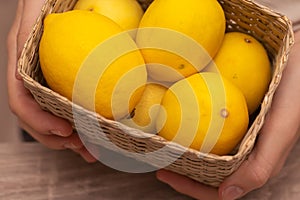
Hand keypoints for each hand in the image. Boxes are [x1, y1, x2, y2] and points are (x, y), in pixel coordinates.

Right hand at [7, 0, 95, 162]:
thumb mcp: (36, 7)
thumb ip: (29, 31)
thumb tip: (27, 72)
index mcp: (23, 59)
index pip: (21, 99)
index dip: (38, 121)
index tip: (65, 130)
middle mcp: (34, 72)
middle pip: (37, 115)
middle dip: (57, 138)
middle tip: (84, 150)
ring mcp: (51, 76)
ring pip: (54, 114)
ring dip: (72, 138)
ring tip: (92, 150)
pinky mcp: (67, 76)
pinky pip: (71, 103)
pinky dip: (83, 121)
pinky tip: (97, 130)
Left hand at [156, 30, 299, 199]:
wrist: (299, 60)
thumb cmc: (295, 94)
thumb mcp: (281, 131)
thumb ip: (260, 166)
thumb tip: (225, 197)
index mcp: (253, 162)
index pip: (217, 188)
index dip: (189, 187)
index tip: (162, 173)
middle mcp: (242, 150)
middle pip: (205, 169)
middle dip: (179, 168)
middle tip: (154, 156)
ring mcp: (236, 132)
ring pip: (205, 147)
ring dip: (182, 147)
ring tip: (159, 139)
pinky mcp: (233, 114)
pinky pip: (207, 123)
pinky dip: (190, 123)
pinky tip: (175, 112)